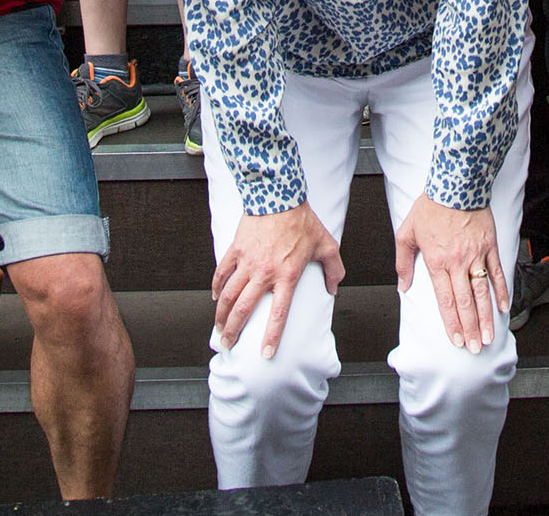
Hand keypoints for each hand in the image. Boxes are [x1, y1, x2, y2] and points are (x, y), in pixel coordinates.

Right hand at [213, 203, 344, 356]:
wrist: (279, 195)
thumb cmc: (303, 220)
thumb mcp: (326, 245)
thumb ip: (333, 270)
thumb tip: (333, 289)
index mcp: (287, 276)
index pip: (278, 314)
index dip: (271, 336)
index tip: (265, 354)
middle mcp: (264, 273)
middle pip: (243, 309)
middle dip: (234, 331)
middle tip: (227, 345)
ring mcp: (247, 262)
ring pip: (228, 295)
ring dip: (221, 315)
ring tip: (218, 329)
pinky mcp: (236, 250)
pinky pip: (222, 273)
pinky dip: (216, 287)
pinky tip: (215, 298)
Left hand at [396, 195, 504, 353]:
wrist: (455, 184)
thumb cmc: (430, 207)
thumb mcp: (407, 233)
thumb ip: (404, 262)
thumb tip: (403, 286)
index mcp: (437, 262)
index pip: (445, 301)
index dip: (451, 323)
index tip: (455, 340)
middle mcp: (458, 262)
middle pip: (466, 302)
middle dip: (471, 328)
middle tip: (475, 348)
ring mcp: (476, 255)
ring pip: (483, 292)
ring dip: (487, 317)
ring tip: (489, 336)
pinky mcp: (490, 246)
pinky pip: (498, 272)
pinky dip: (502, 290)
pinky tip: (504, 307)